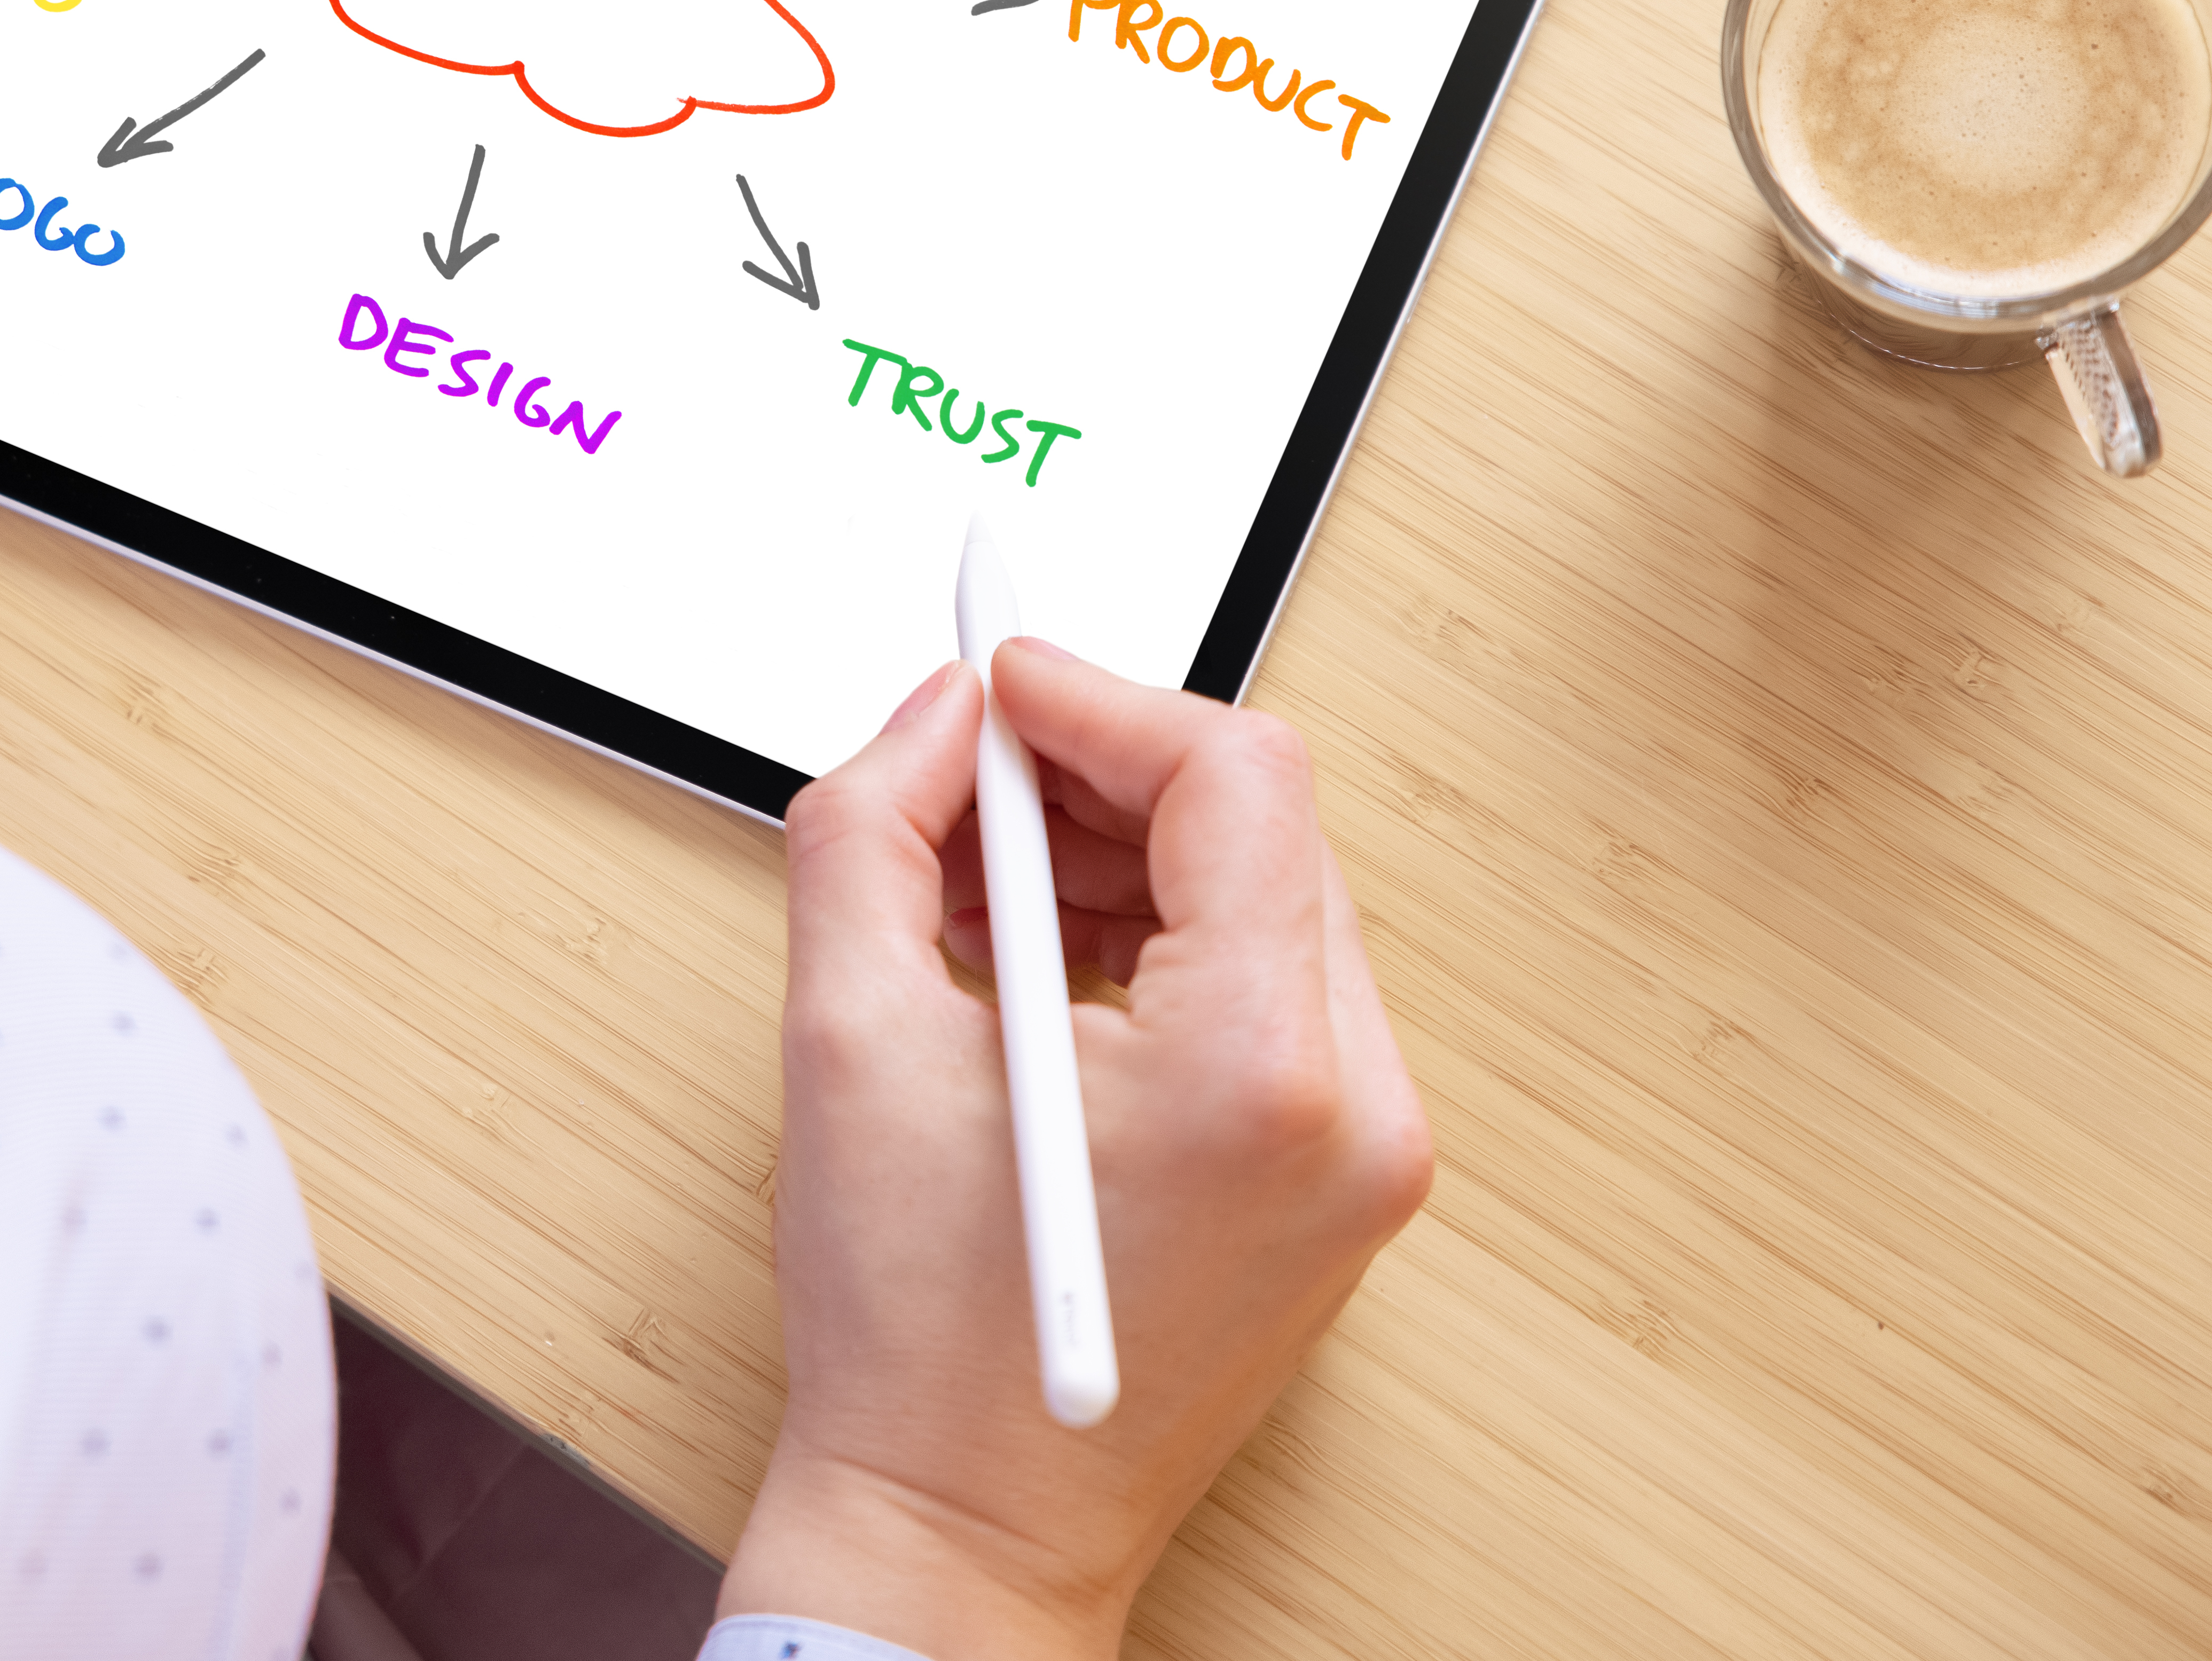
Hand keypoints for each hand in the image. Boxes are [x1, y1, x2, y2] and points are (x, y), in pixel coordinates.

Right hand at [720, 643, 1433, 1657]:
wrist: (962, 1527)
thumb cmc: (914, 1335)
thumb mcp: (847, 1035)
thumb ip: (871, 827)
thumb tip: (938, 715)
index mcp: (1262, 1070)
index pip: (1232, 777)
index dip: (1097, 700)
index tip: (993, 683)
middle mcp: (1355, 1107)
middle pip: (1260, 826)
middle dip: (1097, 775)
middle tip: (960, 776)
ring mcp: (1364, 1149)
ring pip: (1264, 897)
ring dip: (1118, 856)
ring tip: (970, 887)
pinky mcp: (1338, 1175)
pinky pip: (1265, 986)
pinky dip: (1154, 939)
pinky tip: (1034, 961)